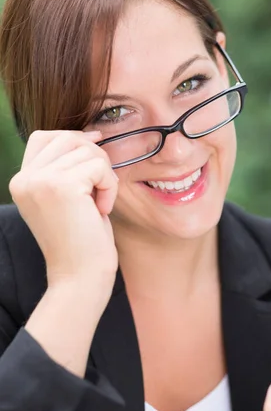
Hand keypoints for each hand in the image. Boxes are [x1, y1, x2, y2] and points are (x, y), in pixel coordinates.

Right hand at [9, 130, 118, 287]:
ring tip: (98, 204)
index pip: (43, 137)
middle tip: (100, 188)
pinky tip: (101, 210)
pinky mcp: (63, 186)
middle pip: (68, 138)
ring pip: (88, 151)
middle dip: (94, 157)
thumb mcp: (66, 198)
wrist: (80, 276)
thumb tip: (92, 134)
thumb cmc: (81, 240)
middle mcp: (25, 178)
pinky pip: (100, 167)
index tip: (96, 145)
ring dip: (104, 176)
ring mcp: (41, 181)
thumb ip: (67, 167)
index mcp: (21, 181)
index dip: (72, 137)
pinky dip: (109, 187)